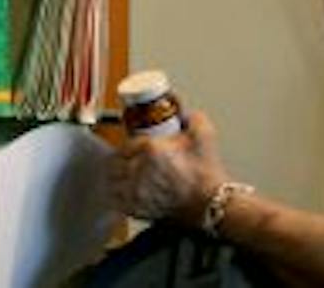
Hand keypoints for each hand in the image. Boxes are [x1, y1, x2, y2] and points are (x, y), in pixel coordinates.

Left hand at [110, 110, 228, 224]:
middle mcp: (139, 170)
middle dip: (120, 158)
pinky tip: (125, 191)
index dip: (129, 144)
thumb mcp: (204, 135)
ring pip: (113, 181)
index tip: (135, 146)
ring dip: (115, 176)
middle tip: (126, 158)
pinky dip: (118, 195)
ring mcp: (136, 192)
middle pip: (115, 162)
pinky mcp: (138, 209)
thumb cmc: (206, 174)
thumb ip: (192, 117)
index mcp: (151, 150)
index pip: (127, 143)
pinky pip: (117, 200)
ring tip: (122, 174)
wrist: (210, 203)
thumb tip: (183, 114)